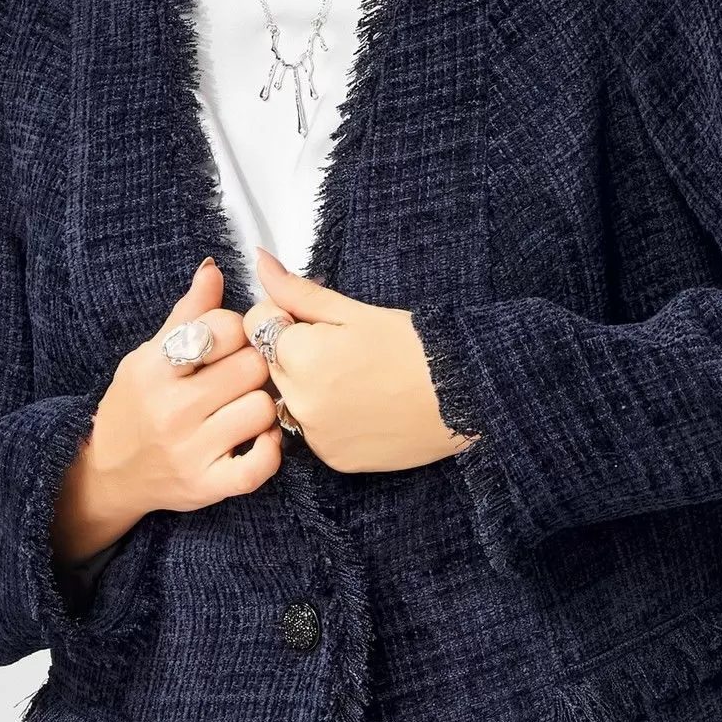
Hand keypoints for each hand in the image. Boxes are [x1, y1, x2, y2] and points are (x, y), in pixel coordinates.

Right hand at [51, 258, 280, 562]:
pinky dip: (270, 449)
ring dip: (263, 405)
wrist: (110, 473)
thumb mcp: (149, 355)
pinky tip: (259, 438)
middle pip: (251, 366)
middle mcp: (171, 409)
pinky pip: (260, 465)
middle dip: (254, 364)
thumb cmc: (135, 406)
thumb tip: (213, 269)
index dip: (237, 328)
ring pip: (262, 408)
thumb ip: (188, 314)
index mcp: (156, 368)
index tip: (230, 339)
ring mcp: (191, 450)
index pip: (221, 328)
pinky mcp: (208, 486)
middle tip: (242, 374)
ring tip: (245, 405)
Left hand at [242, 247, 478, 473]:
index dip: (286, 316)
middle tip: (344, 350)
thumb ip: (297, 291)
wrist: (463, 397)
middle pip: (270, 363)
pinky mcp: (332, 459)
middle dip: (295, 351)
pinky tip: (361, 405)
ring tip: (355, 378)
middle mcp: (299, 401)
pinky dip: (327, 417)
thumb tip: (259, 263)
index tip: (319, 321)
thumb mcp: (353, 311)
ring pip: (289, 398)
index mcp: (301, 356)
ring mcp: (315, 435)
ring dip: (307, 385)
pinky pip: (311, 431)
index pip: (257, 324)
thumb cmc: (414, 347)